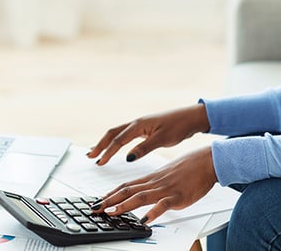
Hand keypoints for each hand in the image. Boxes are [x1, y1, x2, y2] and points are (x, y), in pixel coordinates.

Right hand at [87, 104, 210, 165]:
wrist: (191, 118)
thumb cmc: (179, 126)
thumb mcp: (162, 139)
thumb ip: (143, 148)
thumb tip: (127, 158)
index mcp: (139, 125)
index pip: (118, 139)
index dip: (107, 152)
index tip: (99, 162)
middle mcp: (137, 123)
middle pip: (113, 133)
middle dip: (100, 145)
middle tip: (90, 156)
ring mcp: (141, 125)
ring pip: (118, 133)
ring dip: (106, 142)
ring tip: (96, 153)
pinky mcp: (145, 128)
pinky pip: (126, 135)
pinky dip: (116, 141)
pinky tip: (115, 148)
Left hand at [90, 147, 216, 223]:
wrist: (207, 161)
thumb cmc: (190, 168)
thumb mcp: (168, 174)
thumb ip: (155, 184)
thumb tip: (145, 192)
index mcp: (152, 178)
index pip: (126, 185)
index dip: (110, 194)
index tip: (98, 201)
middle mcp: (155, 183)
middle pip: (128, 191)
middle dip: (109, 200)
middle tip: (94, 209)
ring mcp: (166, 189)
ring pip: (141, 196)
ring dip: (124, 205)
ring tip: (111, 212)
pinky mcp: (178, 196)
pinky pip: (163, 205)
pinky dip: (153, 213)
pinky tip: (145, 220)